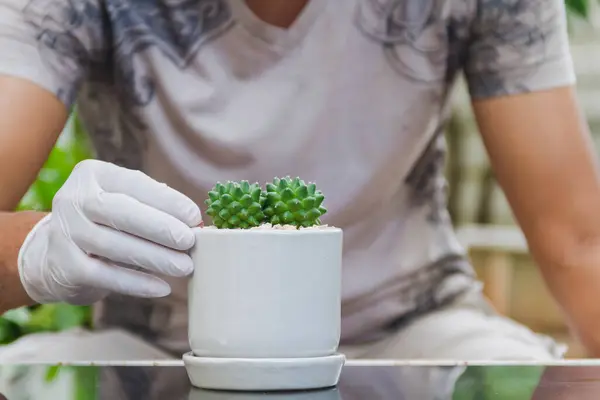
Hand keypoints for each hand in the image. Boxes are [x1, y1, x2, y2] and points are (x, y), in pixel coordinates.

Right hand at [17, 159, 201, 304]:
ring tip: (184, 266)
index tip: (195, 217)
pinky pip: (105, 276)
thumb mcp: (123, 203)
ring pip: (115, 246)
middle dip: (161, 228)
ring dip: (155, 258)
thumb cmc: (105, 223)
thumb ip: (154, 206)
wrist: (52, 254)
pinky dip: (136, 283)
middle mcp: (73, 199)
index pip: (135, 183)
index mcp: (94, 174)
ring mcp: (65, 233)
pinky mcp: (64, 266)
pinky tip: (162, 287)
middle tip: (190, 241)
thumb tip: (195, 221)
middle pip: (122, 213)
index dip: (168, 201)